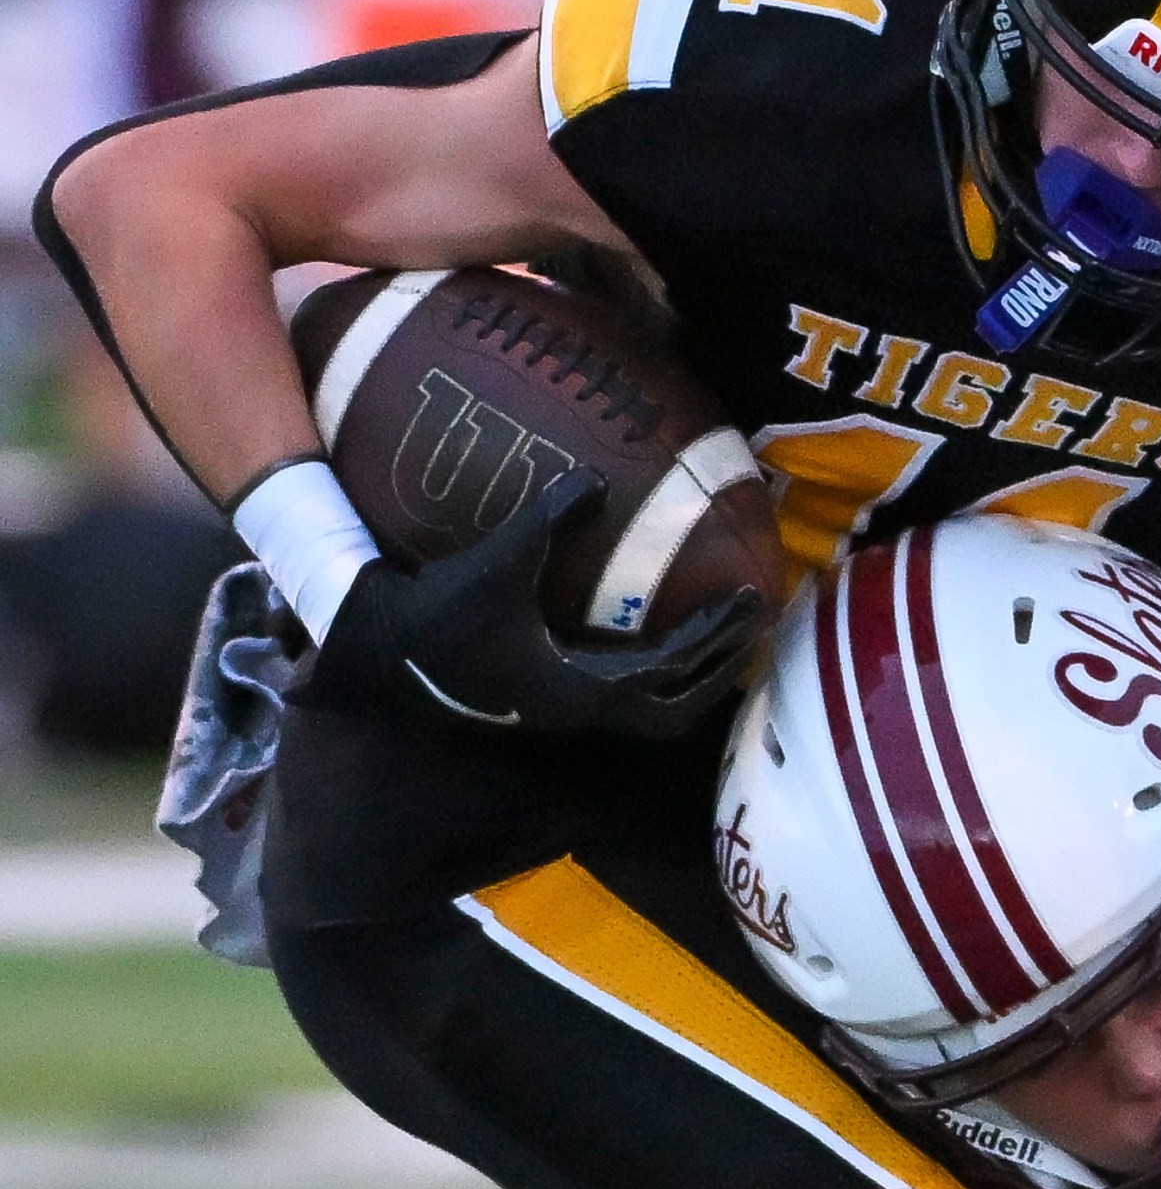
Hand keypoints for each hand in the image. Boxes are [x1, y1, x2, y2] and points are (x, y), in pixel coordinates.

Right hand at [301, 468, 758, 738]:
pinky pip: (621, 691)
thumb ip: (547, 519)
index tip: (748, 598)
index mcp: (582, 690)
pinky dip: (652, 669)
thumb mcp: (496, 563)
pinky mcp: (546, 694)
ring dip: (689, 677)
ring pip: (649, 709)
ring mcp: (564, 708)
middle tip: (750, 624)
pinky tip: (653, 630)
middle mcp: (581, 709)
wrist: (381, 650)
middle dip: (718, 670)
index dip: (714, 636)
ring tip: (718, 636)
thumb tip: (595, 478)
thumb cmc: (438, 612)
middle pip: (675, 709)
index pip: (670, 669)